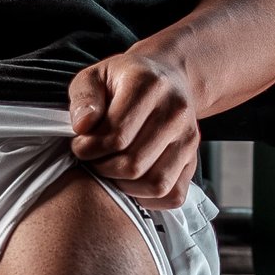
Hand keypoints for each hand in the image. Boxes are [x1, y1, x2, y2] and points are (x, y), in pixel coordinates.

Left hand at [67, 48, 201, 210]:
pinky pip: (173, 195)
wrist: (168, 78)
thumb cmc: (124, 81)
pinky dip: (148, 198)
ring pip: (156, 183)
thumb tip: (83, 126)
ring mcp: (189, 137)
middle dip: (103, 168)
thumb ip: (84, 98)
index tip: (80, 145)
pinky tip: (131, 182)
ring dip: (124, 187)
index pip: (117, 135)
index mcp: (150, 85)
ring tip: (110, 170)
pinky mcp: (194, 159)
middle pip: (134, 164)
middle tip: (93, 159)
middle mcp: (176, 111)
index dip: (89, 149)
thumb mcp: (95, 76)